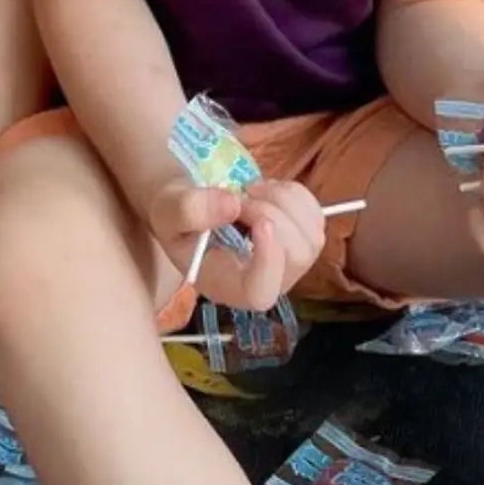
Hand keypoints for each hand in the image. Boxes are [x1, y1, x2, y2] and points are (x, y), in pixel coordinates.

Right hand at [145, 174, 324, 311]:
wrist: (195, 209)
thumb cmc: (179, 219)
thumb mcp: (167, 212)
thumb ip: (189, 210)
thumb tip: (232, 205)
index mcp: (228, 286)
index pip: (261, 293)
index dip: (268, 262)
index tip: (260, 223)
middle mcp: (264, 281)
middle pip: (294, 259)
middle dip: (272, 214)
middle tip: (242, 195)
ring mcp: (290, 263)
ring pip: (310, 236)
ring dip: (283, 201)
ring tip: (250, 191)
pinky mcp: (304, 238)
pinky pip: (316, 215)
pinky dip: (294, 194)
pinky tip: (267, 192)